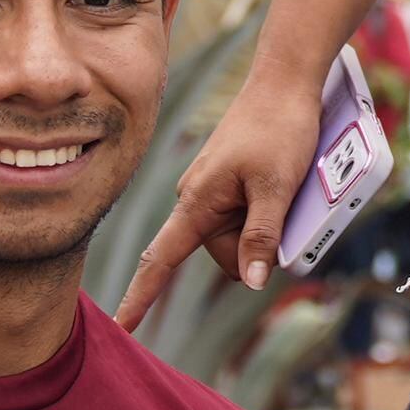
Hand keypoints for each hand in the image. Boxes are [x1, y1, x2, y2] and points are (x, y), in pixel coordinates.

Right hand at [117, 57, 330, 322]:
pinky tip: (286, 186)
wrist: (285, 81)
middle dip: (256, 248)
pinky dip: (267, 211)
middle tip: (286, 208)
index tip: (122, 327)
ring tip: (287, 188)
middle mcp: (197, 199)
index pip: (160, 260)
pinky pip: (248, 214)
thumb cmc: (278, 128)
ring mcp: (214, 190)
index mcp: (196, 201)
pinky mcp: (231, 181)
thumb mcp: (277, 188)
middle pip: (225, 254)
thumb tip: (252, 281)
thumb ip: (262, 237)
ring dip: (266, 227)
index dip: (141, 298)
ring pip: (240, 236)